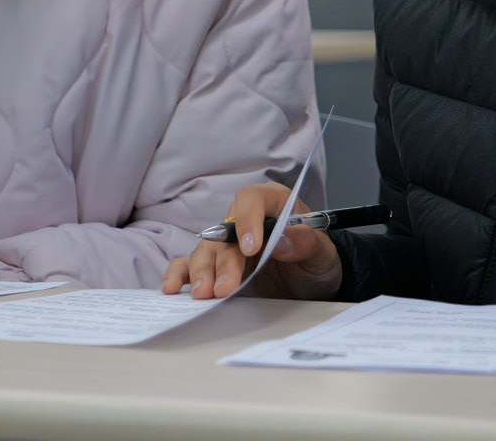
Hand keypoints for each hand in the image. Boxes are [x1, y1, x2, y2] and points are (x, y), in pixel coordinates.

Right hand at [161, 181, 342, 300]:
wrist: (312, 284)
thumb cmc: (317, 261)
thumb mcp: (322, 254)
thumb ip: (305, 244)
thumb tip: (281, 240)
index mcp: (272, 204)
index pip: (251, 200)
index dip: (248, 220)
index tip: (251, 248)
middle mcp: (244, 221)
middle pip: (224, 232)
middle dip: (224, 260)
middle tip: (226, 287)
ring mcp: (228, 245)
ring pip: (206, 250)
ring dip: (202, 272)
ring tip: (204, 294)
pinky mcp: (217, 268)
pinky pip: (191, 266)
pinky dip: (180, 275)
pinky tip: (173, 288)